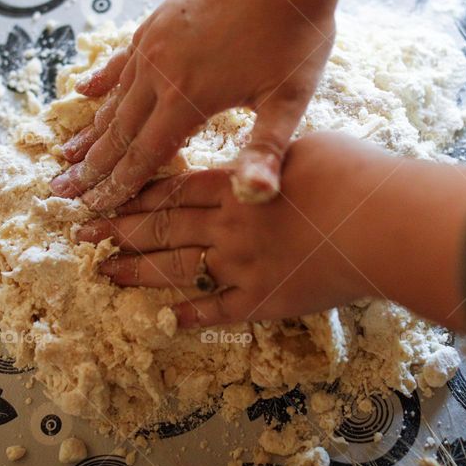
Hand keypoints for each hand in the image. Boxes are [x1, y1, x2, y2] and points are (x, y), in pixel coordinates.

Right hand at [50, 0, 334, 210]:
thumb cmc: (294, 33)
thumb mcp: (290, 99)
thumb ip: (267, 150)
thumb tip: (256, 199)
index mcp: (189, 99)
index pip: (144, 156)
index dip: (118, 186)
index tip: (93, 209)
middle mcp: (159, 74)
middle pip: (118, 131)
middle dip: (91, 167)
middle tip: (61, 192)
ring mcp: (154, 44)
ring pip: (113, 98)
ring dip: (90, 130)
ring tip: (65, 153)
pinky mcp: (156, 21)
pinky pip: (120, 59)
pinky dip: (102, 81)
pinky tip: (84, 91)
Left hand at [77, 132, 465, 329]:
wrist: (383, 222)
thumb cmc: (352, 174)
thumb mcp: (304, 145)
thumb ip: (269, 157)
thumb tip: (258, 160)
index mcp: (235, 183)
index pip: (171, 189)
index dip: (133, 194)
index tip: (102, 196)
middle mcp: (227, 225)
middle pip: (162, 227)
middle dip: (118, 231)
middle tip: (82, 237)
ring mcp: (242, 265)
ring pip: (176, 267)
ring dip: (137, 271)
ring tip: (104, 273)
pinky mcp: (265, 298)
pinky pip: (219, 311)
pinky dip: (192, 316)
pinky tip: (167, 320)